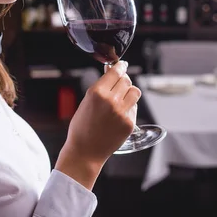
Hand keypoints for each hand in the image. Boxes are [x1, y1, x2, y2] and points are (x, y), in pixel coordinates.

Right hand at [55, 61, 140, 188]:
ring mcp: (122, 112)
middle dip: (123, 80)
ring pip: (135, 92)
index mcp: (97, 92)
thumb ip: (100, 87)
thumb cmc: (81, 127)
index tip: (122, 64)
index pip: (116, 72)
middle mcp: (111, 100)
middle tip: (119, 84)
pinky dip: (129, 108)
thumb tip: (111, 72)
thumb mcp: (86, 102)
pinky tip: (119, 114)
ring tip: (122, 98)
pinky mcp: (129, 123)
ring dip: (129, 92)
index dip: (120, 66)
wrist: (84, 151)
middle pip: (126, 80)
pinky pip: (134, 108)